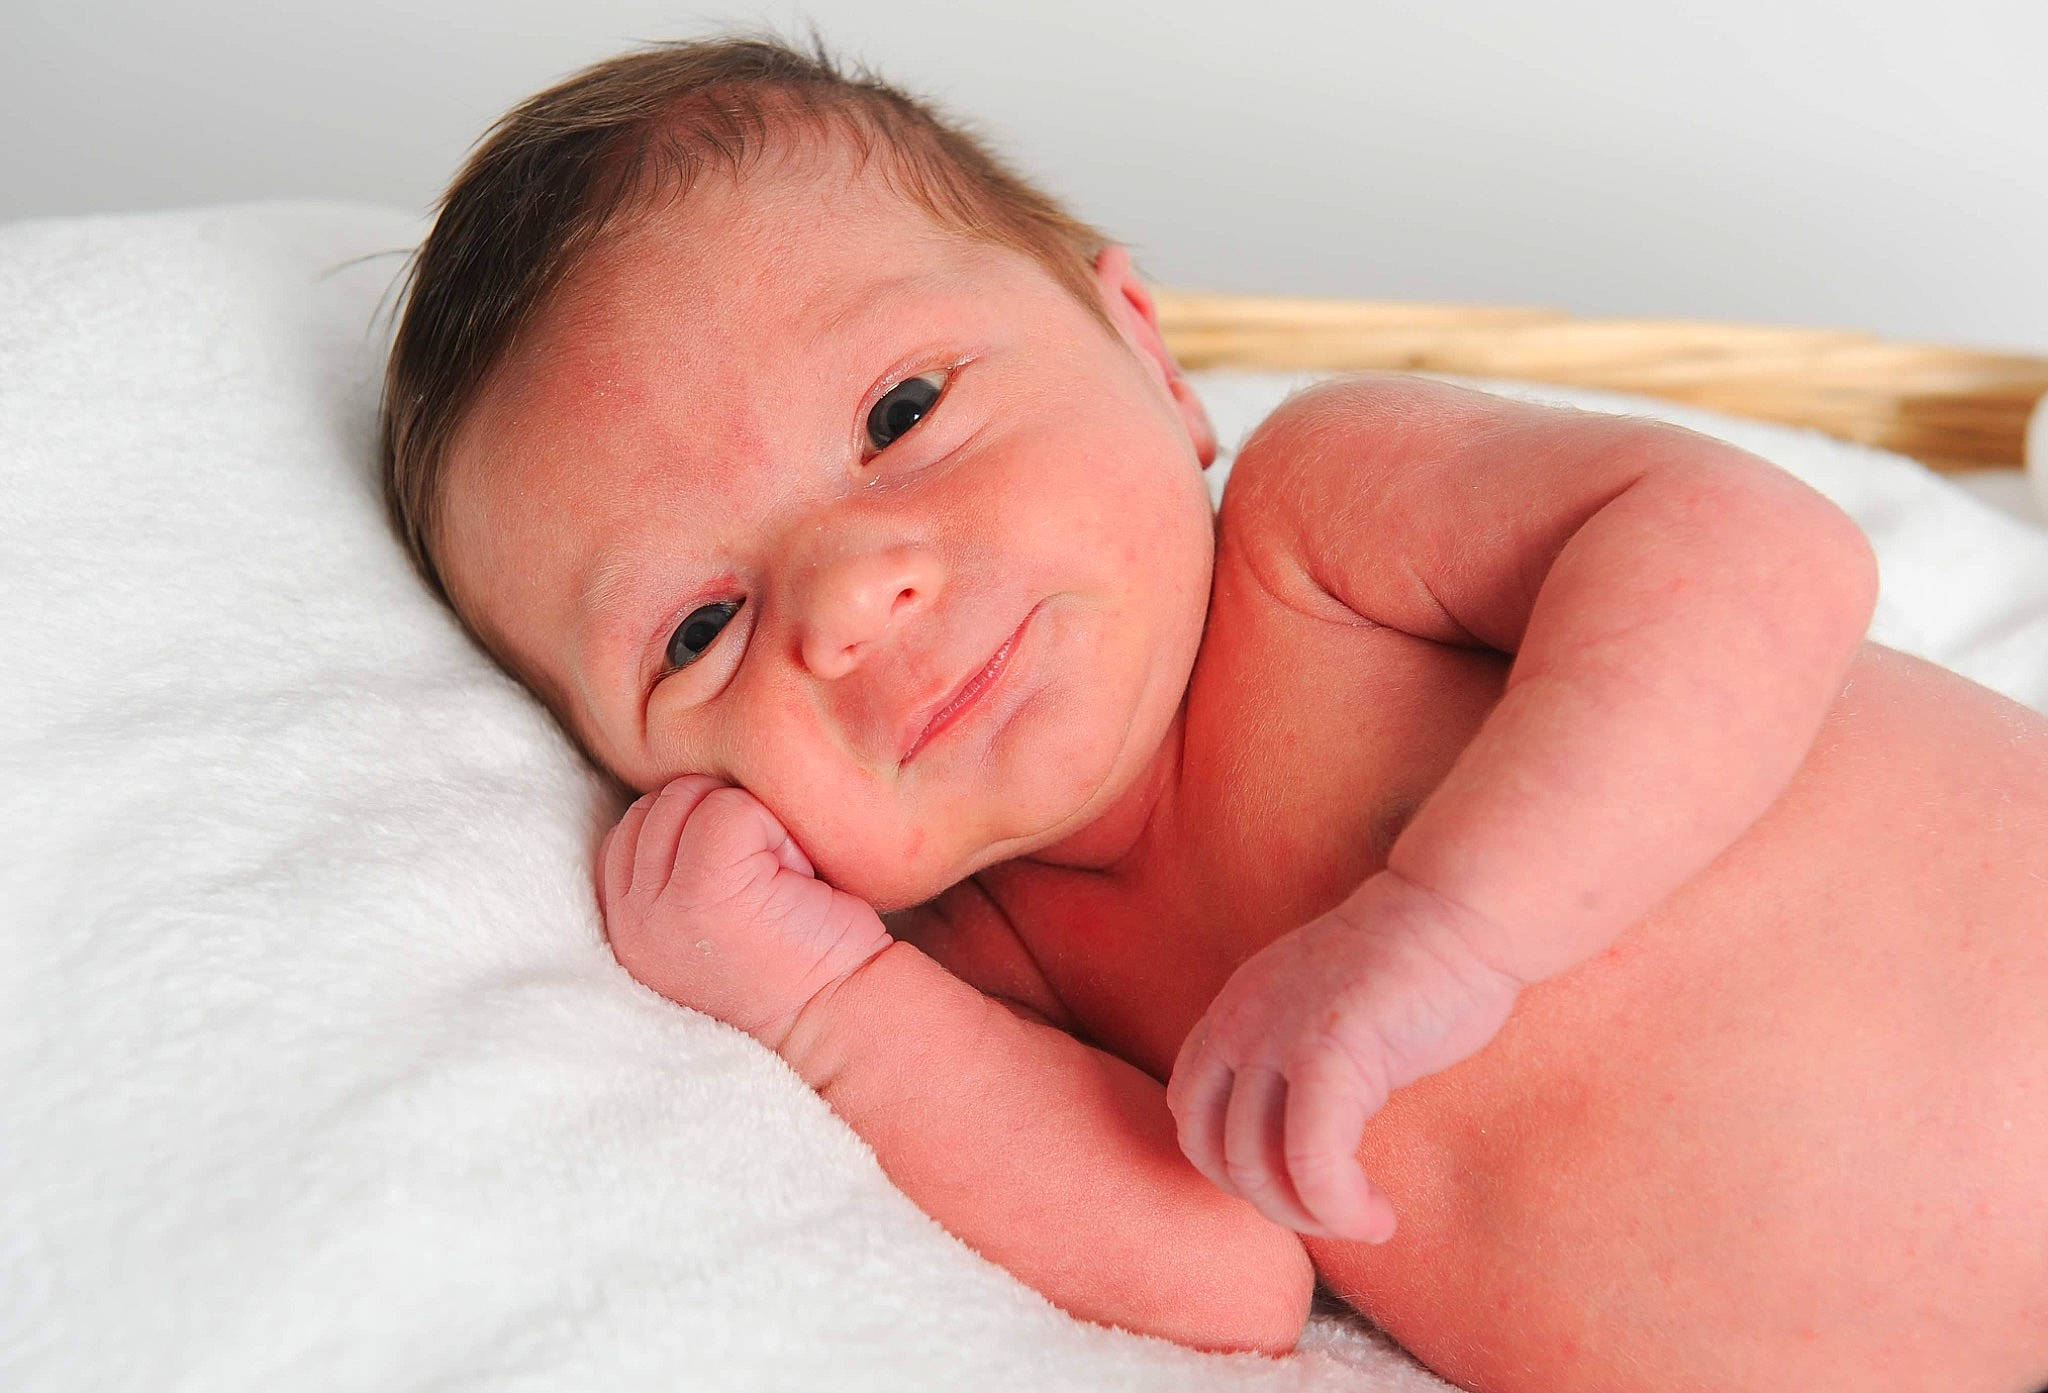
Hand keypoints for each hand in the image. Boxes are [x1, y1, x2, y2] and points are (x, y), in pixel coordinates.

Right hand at [598, 776, 890, 1051]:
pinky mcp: (701, 892)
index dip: (705, 829)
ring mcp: (658, 907)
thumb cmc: (798, 961)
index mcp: (624, 920)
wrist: (842, 1028)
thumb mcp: (713, 912)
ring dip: (755, 826)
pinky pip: (731, 808)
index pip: (641, 820)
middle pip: (665, 799)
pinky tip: (797, 883)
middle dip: (729, 822)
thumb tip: (689, 783)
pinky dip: (777, 833)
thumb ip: (676, 862)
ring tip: (782, 886)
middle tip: (773, 887)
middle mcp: (628, 918)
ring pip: (695, 796)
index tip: (751, 882)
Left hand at [1165, 870, 1520, 1242]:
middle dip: (1270, 1201)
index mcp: (1234, 1010)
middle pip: (1212, 1149)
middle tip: (1332, 1212)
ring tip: (1363, 1221)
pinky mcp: (1328, 1050)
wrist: (1459, 913)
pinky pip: (1312, 1160)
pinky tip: (1377, 1217)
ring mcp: (1277, 1034)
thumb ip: (1290, 1060)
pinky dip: (1339, 1207)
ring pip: (1254, 1165)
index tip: (1295, 1184)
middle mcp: (1240, 1020)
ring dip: (1309, 1217)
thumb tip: (1289, 1146)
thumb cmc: (1413, 971)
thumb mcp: (1320, 1012)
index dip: (1233, 1165)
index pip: (1190, 1111)